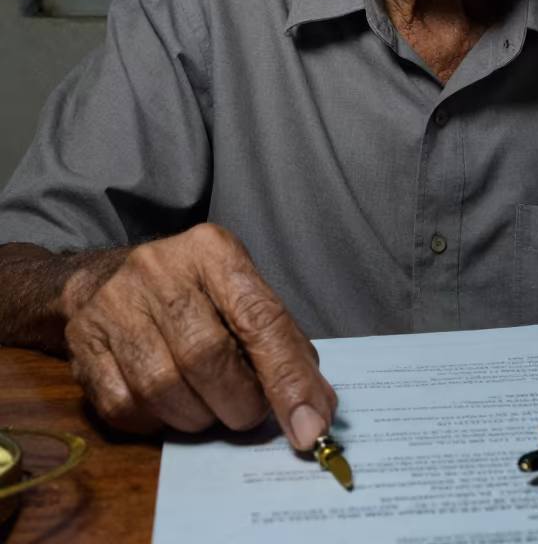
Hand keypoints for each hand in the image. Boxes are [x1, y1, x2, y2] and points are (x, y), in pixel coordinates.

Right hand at [61, 224, 335, 447]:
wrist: (102, 280)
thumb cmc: (190, 293)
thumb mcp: (240, 293)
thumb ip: (280, 343)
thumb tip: (314, 410)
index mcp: (213, 251)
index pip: (259, 318)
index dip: (287, 378)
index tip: (310, 426)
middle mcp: (159, 269)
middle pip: (208, 356)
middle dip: (239, 403)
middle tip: (248, 411)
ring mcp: (114, 305)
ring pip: (165, 388)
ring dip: (199, 417)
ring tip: (210, 406)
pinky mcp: (82, 343)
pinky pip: (126, 407)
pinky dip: (157, 422)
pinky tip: (168, 405)